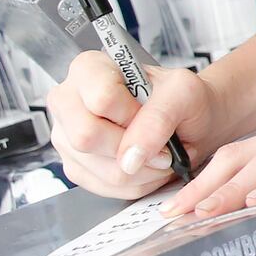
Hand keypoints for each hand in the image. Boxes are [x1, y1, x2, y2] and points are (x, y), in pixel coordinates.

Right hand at [44, 51, 230, 199]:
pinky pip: (103, 187)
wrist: (189, 122)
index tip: (150, 114)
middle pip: (86, 137)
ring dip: (141, 170)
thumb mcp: (184, 93)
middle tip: (160, 143)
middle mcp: (69, 101)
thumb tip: (130, 157)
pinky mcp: (75, 167)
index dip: (132, 115)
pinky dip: (135, 183)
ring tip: (158, 154)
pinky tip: (145, 165)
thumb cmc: (183, 100)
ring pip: (99, 168)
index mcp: (89, 68)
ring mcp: (66, 136)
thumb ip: (158, 117)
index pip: (101, 99)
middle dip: (133, 147)